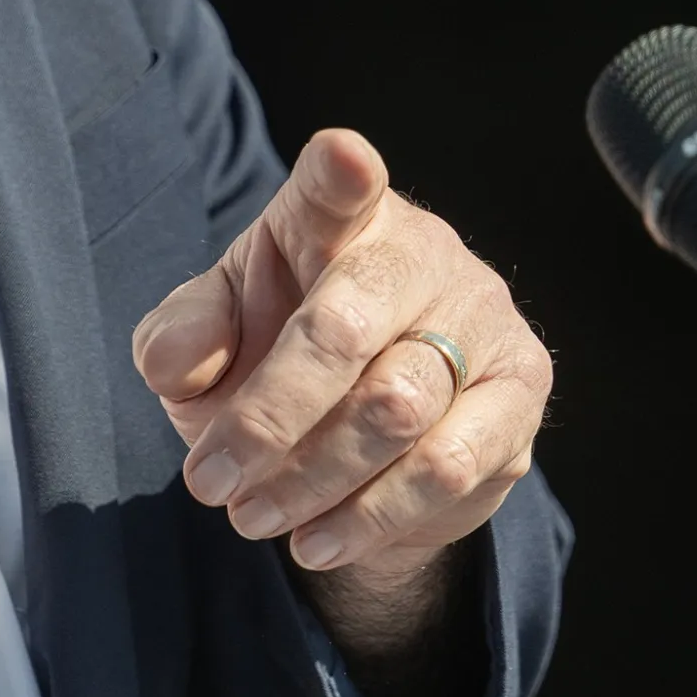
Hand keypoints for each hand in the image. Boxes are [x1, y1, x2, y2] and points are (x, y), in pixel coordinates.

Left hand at [130, 128, 550, 598]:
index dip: (341, 171)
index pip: (338, 184)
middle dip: (267, 416)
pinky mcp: (519, 392)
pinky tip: (316, 539)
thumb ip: (183, 334)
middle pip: (344, 328)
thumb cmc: (271, 349)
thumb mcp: (212, 335)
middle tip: (209, 481)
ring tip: (252, 516)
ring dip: (310, 478)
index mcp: (336, 214)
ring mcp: (480, 317)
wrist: (351, 430)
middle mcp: (420, 251)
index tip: (342, 157)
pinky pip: (446, 467)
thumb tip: (178, 364)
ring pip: (395, 409)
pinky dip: (369, 516)